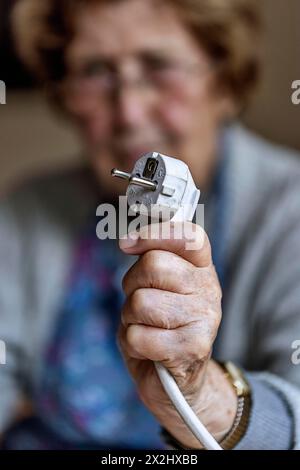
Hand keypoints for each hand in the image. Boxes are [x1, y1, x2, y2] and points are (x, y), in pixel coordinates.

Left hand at [118, 222, 236, 448]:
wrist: (176, 381)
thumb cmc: (159, 327)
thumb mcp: (155, 288)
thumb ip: (151, 260)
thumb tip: (128, 241)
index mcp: (201, 268)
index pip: (189, 236)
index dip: (156, 233)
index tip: (127, 244)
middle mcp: (208, 289)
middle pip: (154, 264)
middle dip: (132, 283)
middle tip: (139, 300)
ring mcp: (205, 319)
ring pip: (141, 301)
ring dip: (130, 317)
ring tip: (146, 327)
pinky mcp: (193, 349)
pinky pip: (139, 336)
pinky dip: (132, 344)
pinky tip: (148, 349)